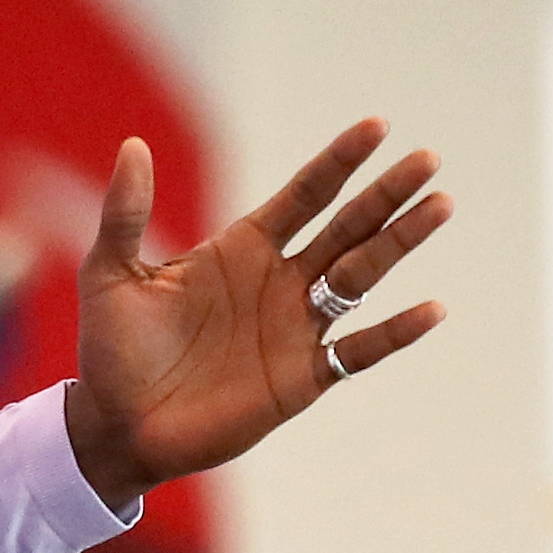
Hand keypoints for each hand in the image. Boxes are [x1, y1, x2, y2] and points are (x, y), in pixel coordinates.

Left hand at [61, 122, 450, 510]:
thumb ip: (127, 213)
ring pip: (362, 276)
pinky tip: (431, 309)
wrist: (118, 425)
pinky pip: (358, 351)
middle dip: (386, 194)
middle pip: (347, 226)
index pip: (305, 194)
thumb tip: (132, 146)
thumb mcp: (112, 273)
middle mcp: (280, 281)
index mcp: (243, 248)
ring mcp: (296, 329)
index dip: (339, 161)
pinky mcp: (302, 378)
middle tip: (429, 160)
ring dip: (400, 243)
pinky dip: (395, 332)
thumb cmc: (112, 350)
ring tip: (441, 206)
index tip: (377, 127)